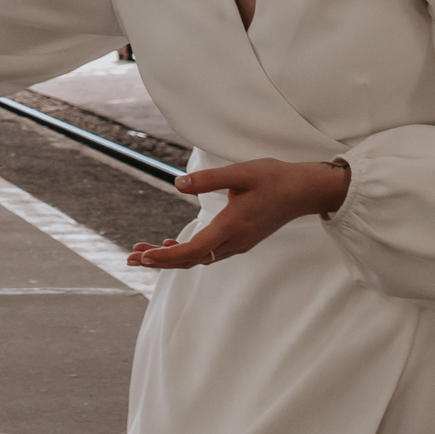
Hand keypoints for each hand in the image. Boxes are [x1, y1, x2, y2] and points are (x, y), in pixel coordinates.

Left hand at [127, 158, 348, 269]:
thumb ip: (208, 179)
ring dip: (170, 258)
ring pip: (198, 258)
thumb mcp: (241, 173)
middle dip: (159, 261)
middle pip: (191, 260)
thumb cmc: (274, 178)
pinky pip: (208, 253)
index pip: (194, 251)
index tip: (143, 256)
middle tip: (129, 257)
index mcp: (232, 227)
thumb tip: (178, 184)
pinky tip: (171, 246)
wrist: (304, 191)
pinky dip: (187, 253)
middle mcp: (234, 242)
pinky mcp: (240, 240)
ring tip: (142, 252)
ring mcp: (238, 244)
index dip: (166, 257)